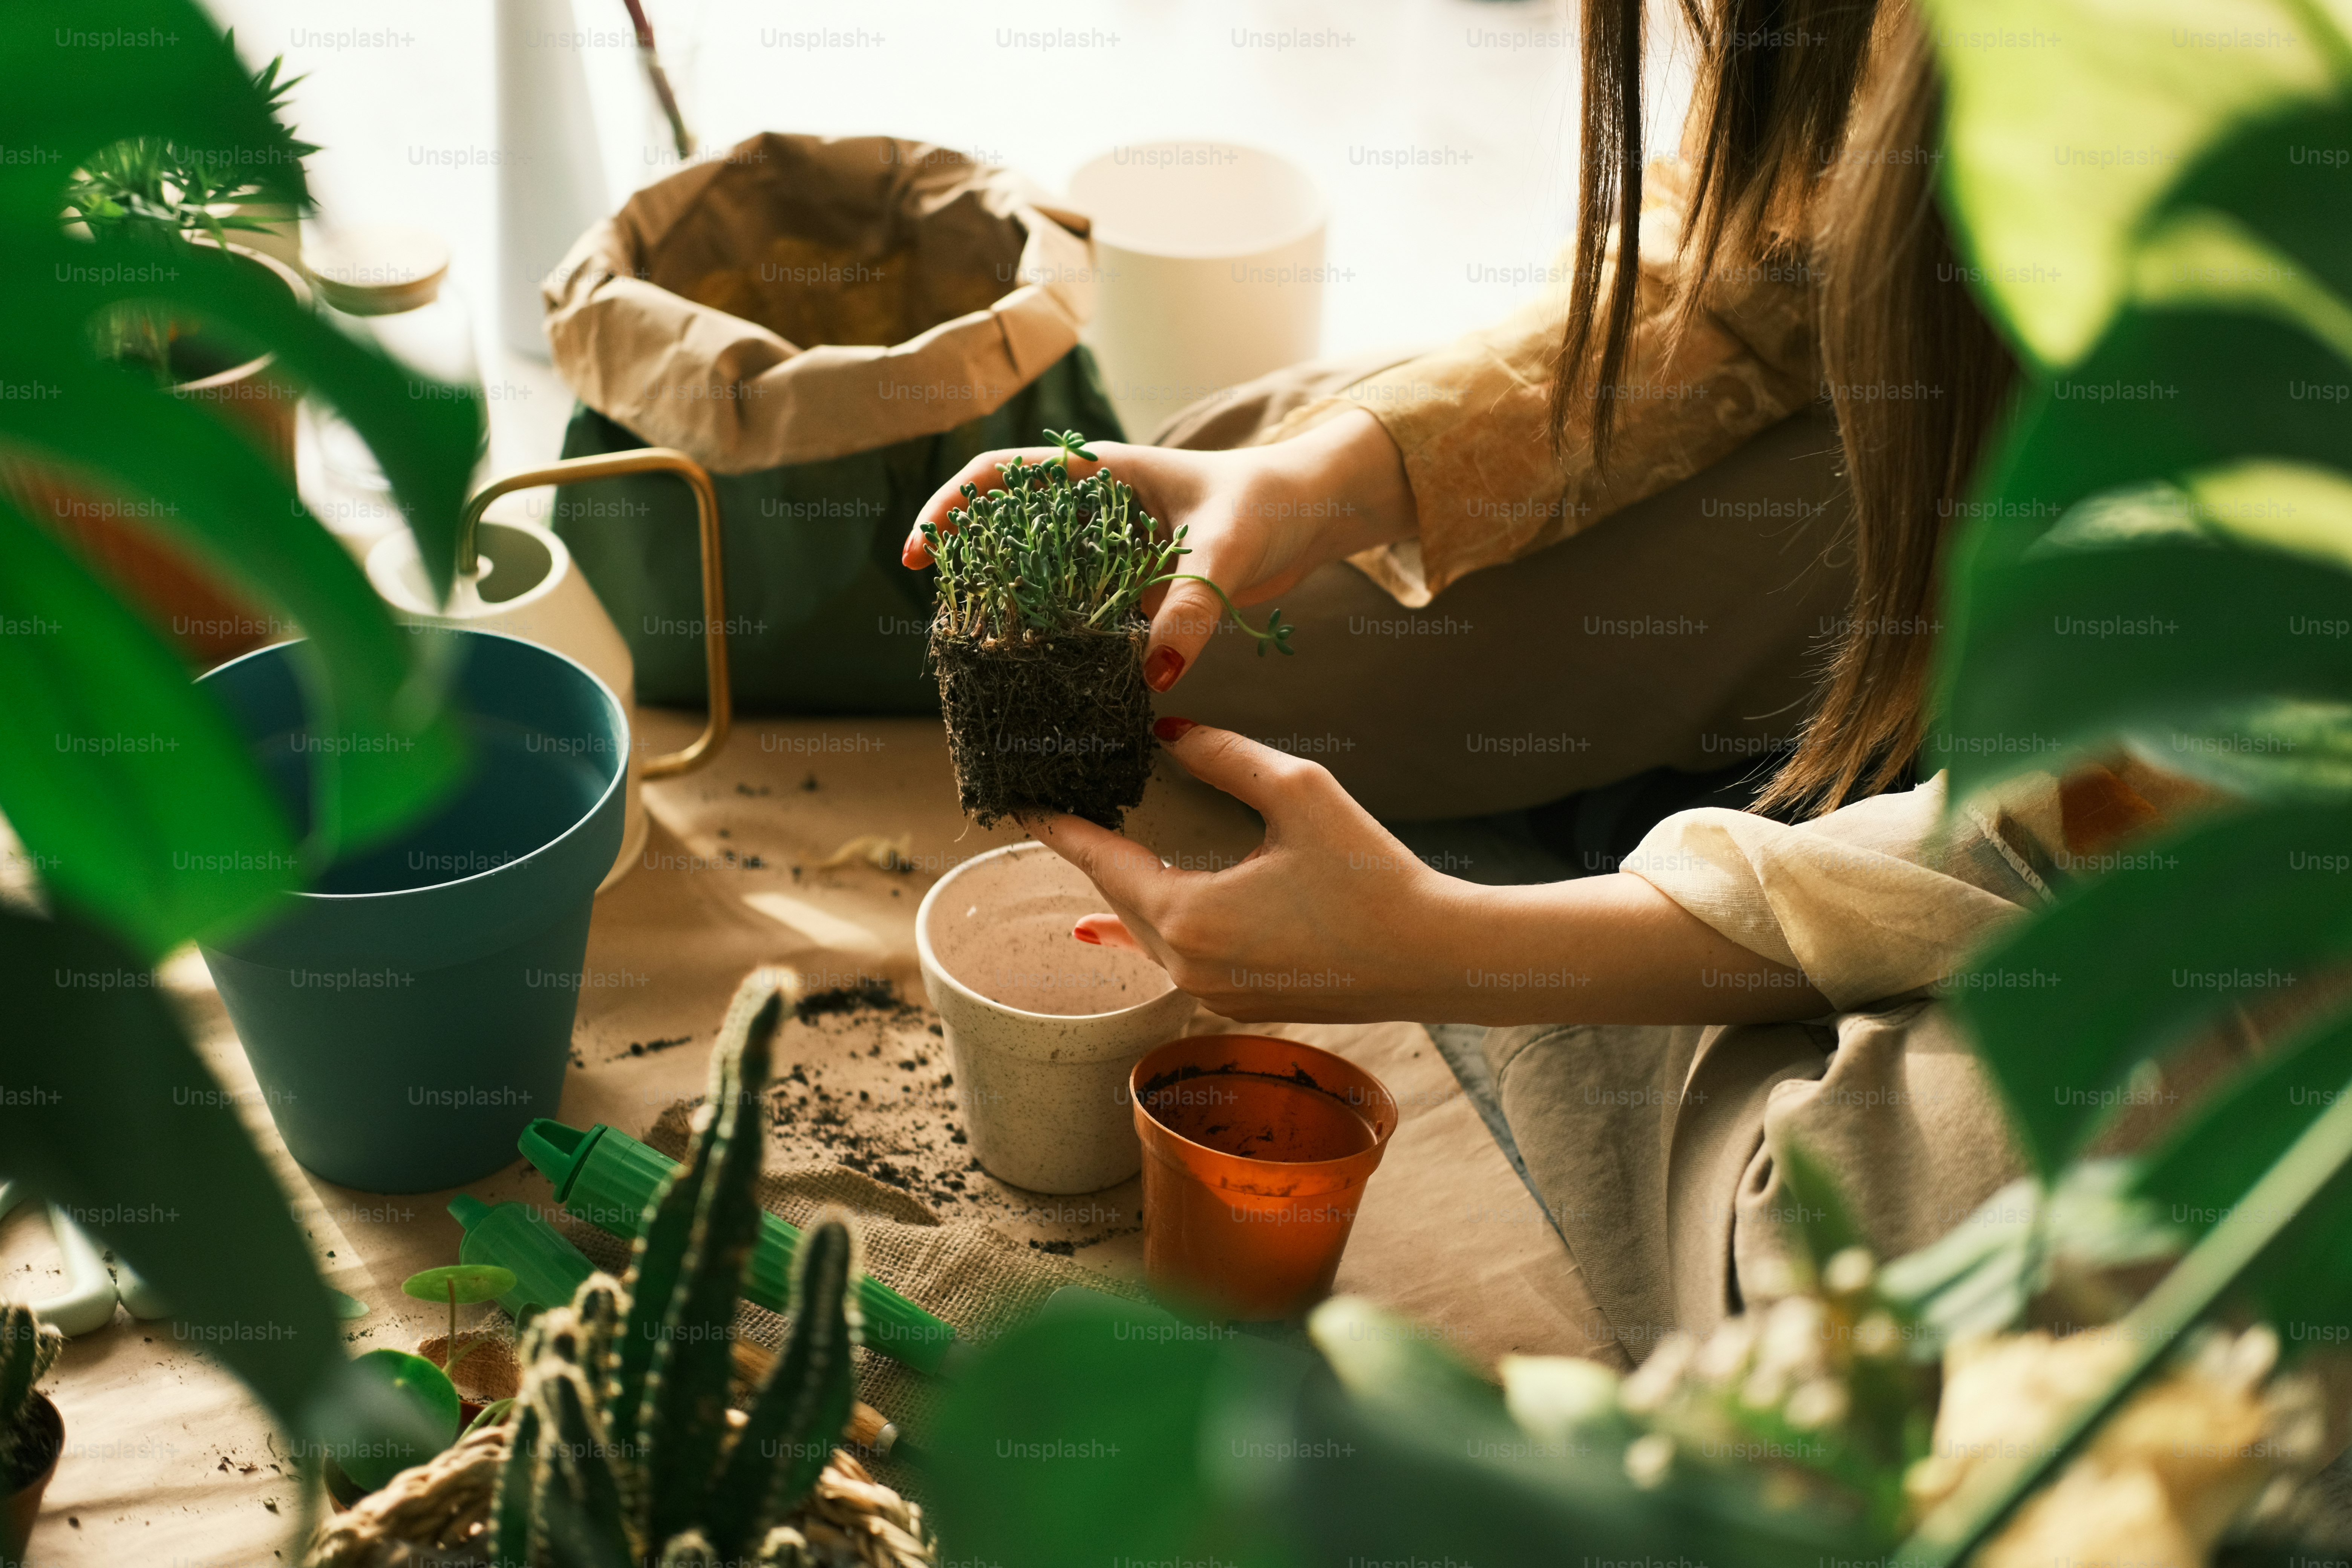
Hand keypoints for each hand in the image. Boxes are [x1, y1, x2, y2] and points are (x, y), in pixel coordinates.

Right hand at [903, 409, 1413, 693]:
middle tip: (947, 619)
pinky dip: (1062, 641)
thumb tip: (1155, 675)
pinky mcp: (1133, 588)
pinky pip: (1082, 614)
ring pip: (1040, 579)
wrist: (1312, 515)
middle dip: (968, 568)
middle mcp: (1092, 510)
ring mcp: (1110, 552)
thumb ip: (1191, 610)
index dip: (949, 507)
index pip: (998, 475)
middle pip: (1004, 531)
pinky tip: (1052, 676)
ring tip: (989, 657)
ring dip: (1013, 612)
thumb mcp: (1227, 550)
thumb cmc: (1268, 505)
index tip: (921, 552)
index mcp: (1097, 473)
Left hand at [1029, 719, 1458, 1021]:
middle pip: (1117, 899)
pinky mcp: (1240, 1003)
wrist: (1436, 958)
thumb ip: (1225, 756)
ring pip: (1143, 932)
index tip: (1022, 801)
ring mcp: (1212, 993)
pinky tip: (1107, 928)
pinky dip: (1141, 929)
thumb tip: (1169, 734)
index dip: (1058, 827)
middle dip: (1086, 852)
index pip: (1101, 862)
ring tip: (1080, 855)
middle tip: (1052, 808)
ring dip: (1115, 891)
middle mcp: (1187, 964)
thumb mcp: (1299, 792)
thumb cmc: (1373, 875)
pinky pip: (1171, 959)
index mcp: (1189, 915)